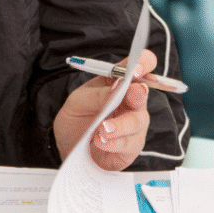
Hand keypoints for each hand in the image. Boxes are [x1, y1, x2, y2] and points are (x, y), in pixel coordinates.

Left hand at [54, 49, 155, 170]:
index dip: (143, 63)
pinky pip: (131, 143)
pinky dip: (114, 143)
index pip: (140, 65)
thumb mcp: (78, 102)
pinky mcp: (132, 145)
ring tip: (101, 130)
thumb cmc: (75, 120)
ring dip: (120, 125)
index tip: (135, 70)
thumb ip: (99, 94)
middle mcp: (130, 100)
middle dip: (137, 95)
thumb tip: (120, 85)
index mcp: (119, 81)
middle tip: (127, 97)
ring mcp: (134, 123)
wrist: (69, 149)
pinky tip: (101, 142)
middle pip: (144, 92)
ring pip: (138, 120)